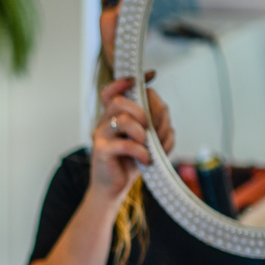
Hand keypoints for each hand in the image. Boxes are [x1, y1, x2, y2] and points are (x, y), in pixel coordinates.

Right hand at [91, 74, 174, 204]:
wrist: (115, 189)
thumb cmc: (131, 163)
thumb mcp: (150, 141)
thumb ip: (158, 125)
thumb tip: (163, 113)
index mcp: (114, 116)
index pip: (113, 90)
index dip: (126, 80)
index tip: (149, 75)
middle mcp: (105, 122)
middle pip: (120, 101)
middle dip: (143, 111)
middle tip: (150, 127)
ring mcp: (101, 136)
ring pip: (123, 119)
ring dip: (142, 132)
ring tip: (148, 145)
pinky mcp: (101, 151)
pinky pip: (125, 144)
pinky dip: (141, 151)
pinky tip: (146, 159)